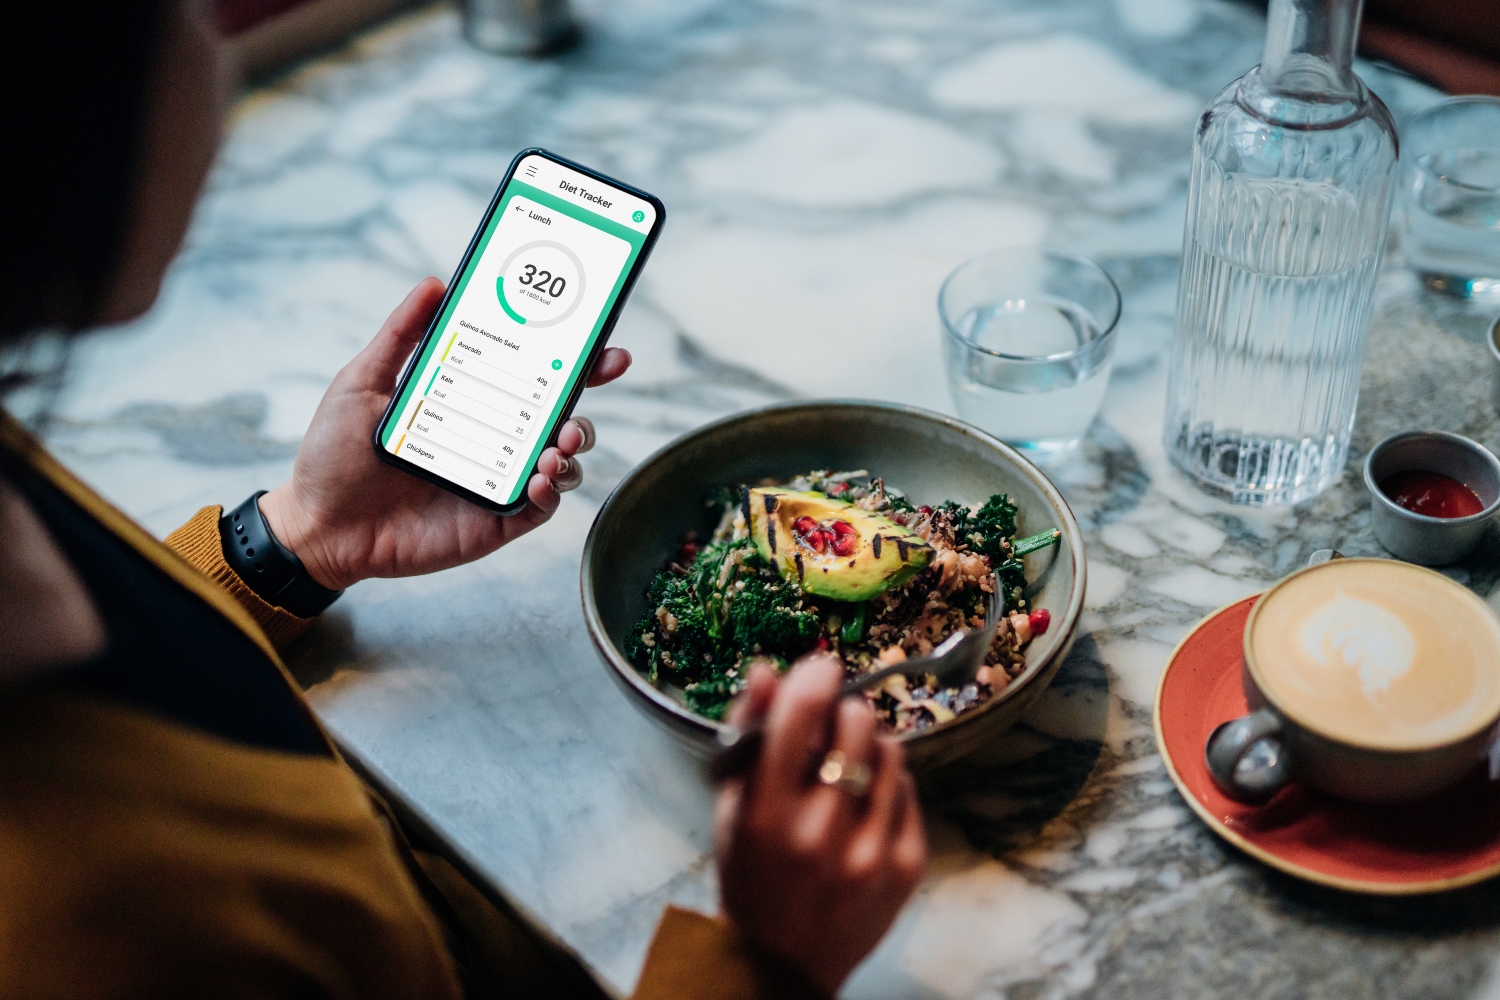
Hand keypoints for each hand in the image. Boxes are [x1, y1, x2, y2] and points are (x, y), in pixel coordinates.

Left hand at [258, 278, 630, 590]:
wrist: (317, 524)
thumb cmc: (336, 455)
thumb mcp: (363, 382)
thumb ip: (400, 335)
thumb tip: (434, 283)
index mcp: (472, 403)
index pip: (533, 378)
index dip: (576, 364)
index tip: (603, 349)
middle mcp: (494, 440)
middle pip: (562, 418)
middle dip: (587, 405)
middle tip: (585, 400)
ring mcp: (498, 481)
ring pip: (563, 462)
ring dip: (573, 450)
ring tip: (557, 446)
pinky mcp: (496, 522)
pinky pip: (542, 508)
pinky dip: (552, 493)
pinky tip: (539, 480)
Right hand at [712, 654, 926, 994]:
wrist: (783, 962)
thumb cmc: (751, 875)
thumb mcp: (732, 807)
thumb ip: (746, 734)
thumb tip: (767, 670)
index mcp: (765, 816)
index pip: (798, 718)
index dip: (815, 677)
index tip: (822, 666)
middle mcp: (819, 834)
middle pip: (855, 725)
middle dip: (844, 711)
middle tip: (833, 722)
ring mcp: (869, 852)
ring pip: (891, 752)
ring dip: (870, 743)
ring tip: (850, 763)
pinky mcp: (907, 866)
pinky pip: (909, 791)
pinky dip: (889, 784)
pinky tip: (865, 803)